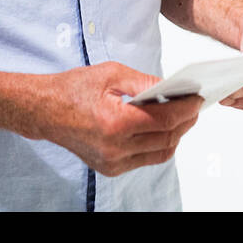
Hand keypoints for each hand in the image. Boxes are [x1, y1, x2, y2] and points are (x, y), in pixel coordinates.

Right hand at [39, 61, 200, 176]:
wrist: (44, 110)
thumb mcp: (111, 73)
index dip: (187, 109)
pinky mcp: (110, 169)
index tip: (198, 99)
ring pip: (159, 154)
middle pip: (166, 139)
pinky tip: (161, 129)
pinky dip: (157, 146)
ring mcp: (112, 162)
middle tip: (194, 107)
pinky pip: (144, 160)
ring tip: (182, 118)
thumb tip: (171, 88)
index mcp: (115, 122)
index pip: (165, 120)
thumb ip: (144, 82)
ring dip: (175, 136)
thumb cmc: (73, 89)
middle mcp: (115, 148)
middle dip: (185, 122)